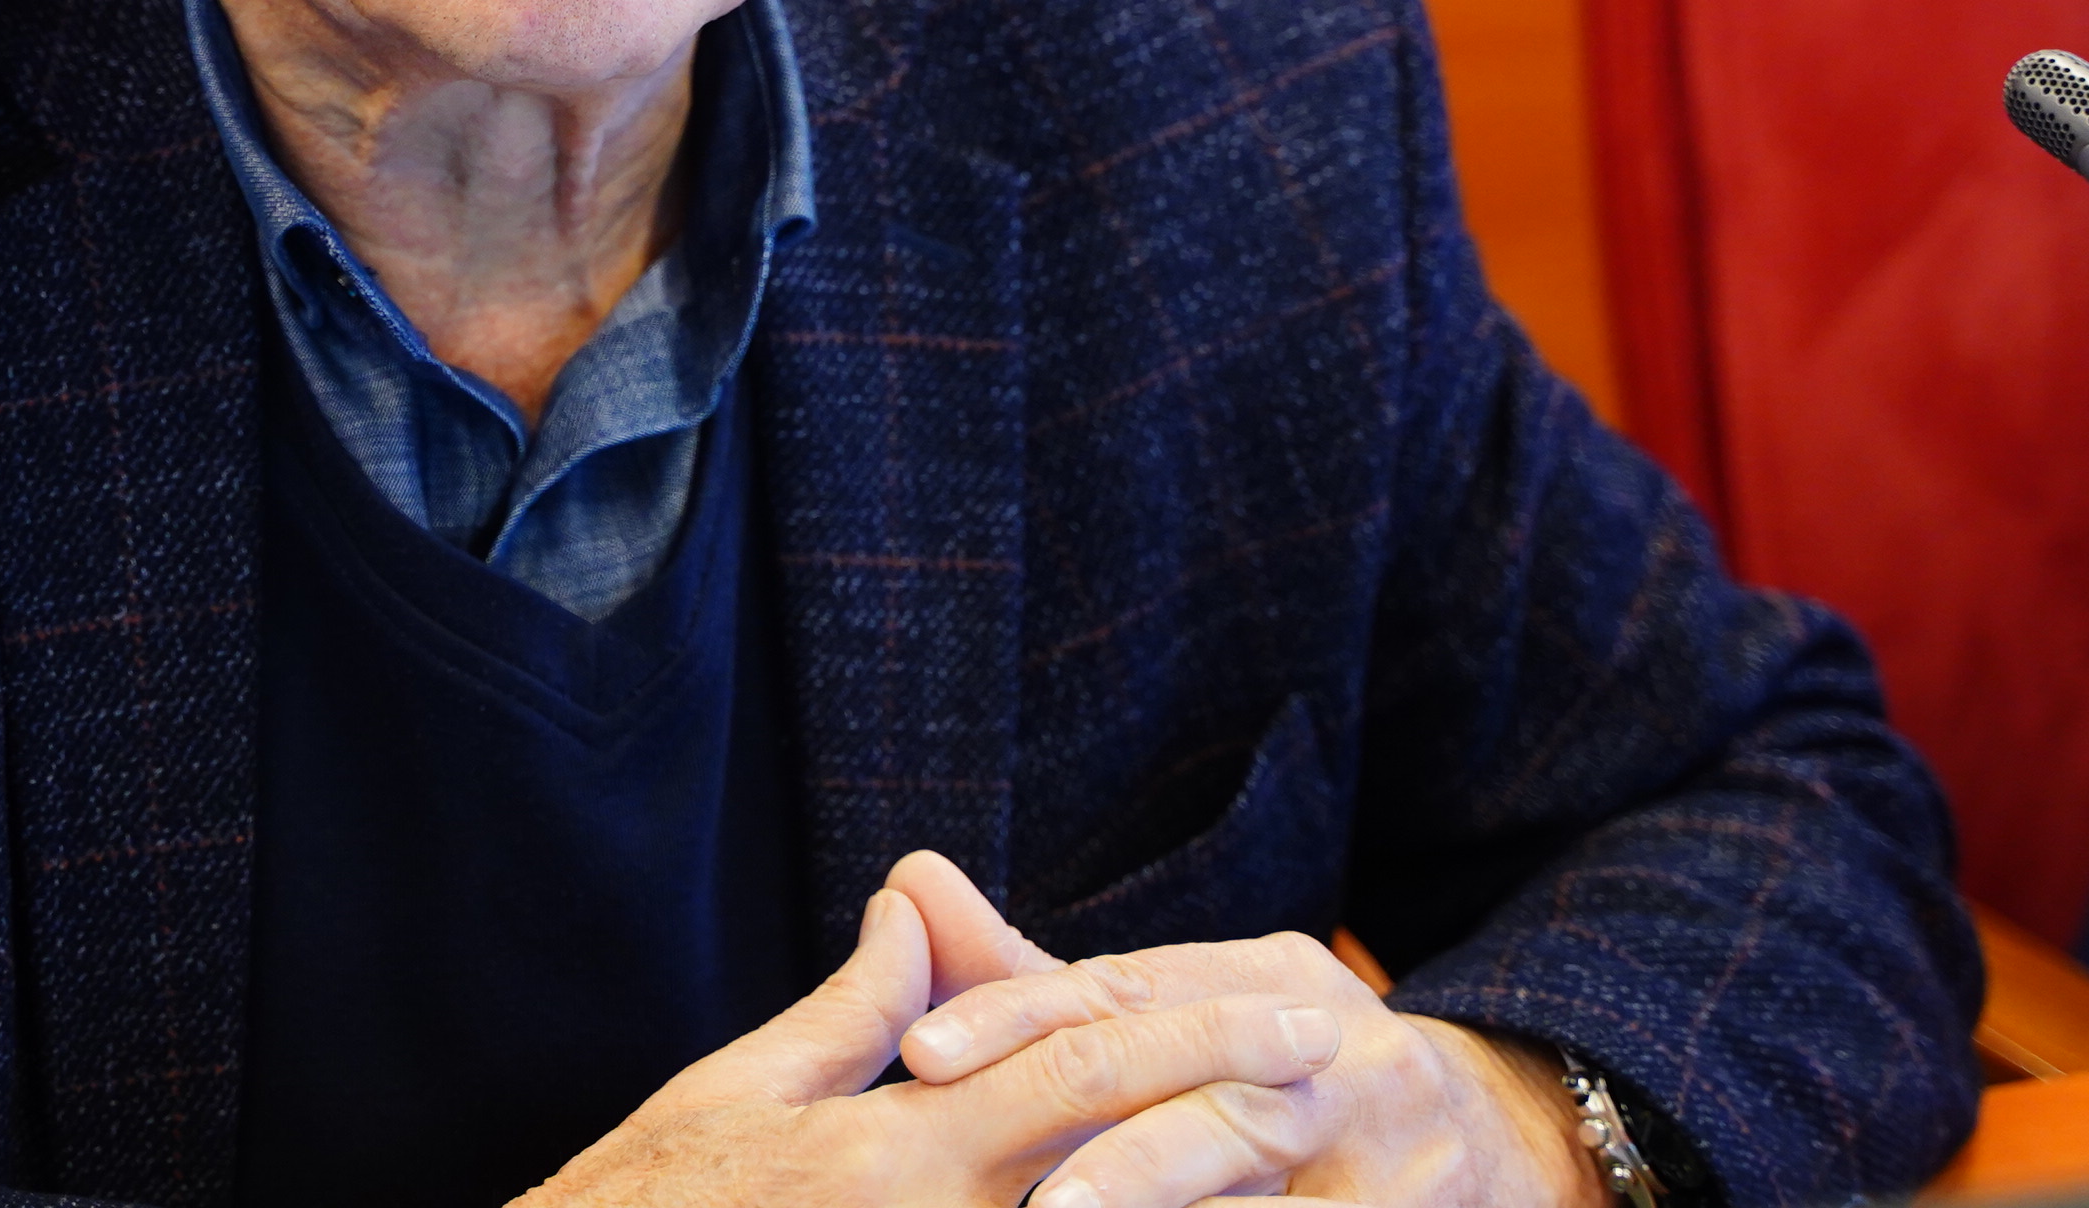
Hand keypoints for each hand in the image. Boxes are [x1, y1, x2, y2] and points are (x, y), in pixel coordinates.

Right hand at [520, 858, 1342, 1206]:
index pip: (1081, 1067)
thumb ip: (855, 1012)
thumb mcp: (740, 1097)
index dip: (1200, 1033)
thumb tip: (915, 910)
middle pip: (1136, 1171)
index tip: (1301, 1014)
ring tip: (1318, 1178)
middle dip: (1250, 1125)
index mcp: (899, 1150)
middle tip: (1349, 1083)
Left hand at [900, 926, 1605, 1207]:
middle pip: (1204, 1090)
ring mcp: (1387, 1149)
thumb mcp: (1191, 1011)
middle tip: (1024, 1195)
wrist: (1504, 1138)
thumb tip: (907, 881)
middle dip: (1111, 1148)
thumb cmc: (1294, 1074)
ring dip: (1167, 1204)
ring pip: (1261, 1168)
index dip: (1021, 1017)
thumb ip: (1045, 976)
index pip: (1123, 991)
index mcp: (1263, 974)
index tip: (927, 1055)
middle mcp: (1331, 1047)